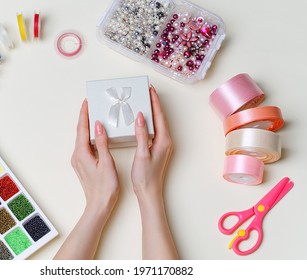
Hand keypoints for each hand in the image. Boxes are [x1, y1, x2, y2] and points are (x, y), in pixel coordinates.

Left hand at [71, 100, 118, 214]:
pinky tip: (94, 134)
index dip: (84, 114)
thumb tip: (97, 125)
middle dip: (84, 117)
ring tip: (93, 116)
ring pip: (81, 139)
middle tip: (90, 105)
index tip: (86, 102)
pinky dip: (88, 136)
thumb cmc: (105, 187)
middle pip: (80, 132)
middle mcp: (77, 155)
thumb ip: (102, 143)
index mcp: (82, 153)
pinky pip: (84, 145)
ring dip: (86, 127)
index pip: (82, 129)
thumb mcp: (106, 163)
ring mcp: (78, 160)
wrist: (99, 205)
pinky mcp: (82, 164)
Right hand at [131, 85, 178, 258]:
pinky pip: (154, 130)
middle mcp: (165, 141)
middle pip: (160, 117)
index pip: (159, 116)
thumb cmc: (145, 176)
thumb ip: (142, 134)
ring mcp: (162, 145)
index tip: (150, 89)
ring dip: (152, 111)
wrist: (149, 192)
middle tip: (146, 91)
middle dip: (154, 103)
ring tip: (144, 101)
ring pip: (157, 123)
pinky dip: (149, 121)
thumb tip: (140, 116)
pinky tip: (142, 120)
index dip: (154, 102)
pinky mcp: (157, 149)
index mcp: (163, 140)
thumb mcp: (142, 154)